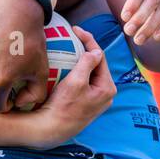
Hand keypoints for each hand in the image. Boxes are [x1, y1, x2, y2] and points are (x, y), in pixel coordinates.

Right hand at [32, 25, 115, 144]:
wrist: (52, 129)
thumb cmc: (63, 106)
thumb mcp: (76, 82)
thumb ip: (87, 64)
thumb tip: (96, 51)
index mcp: (107, 88)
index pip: (100, 56)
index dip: (89, 40)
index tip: (76, 29)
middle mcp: (106, 94)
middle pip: (97, 64)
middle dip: (86, 49)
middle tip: (73, 36)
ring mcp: (96, 99)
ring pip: (91, 73)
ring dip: (81, 60)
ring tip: (70, 47)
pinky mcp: (86, 103)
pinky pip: (85, 81)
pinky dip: (78, 71)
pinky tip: (67, 65)